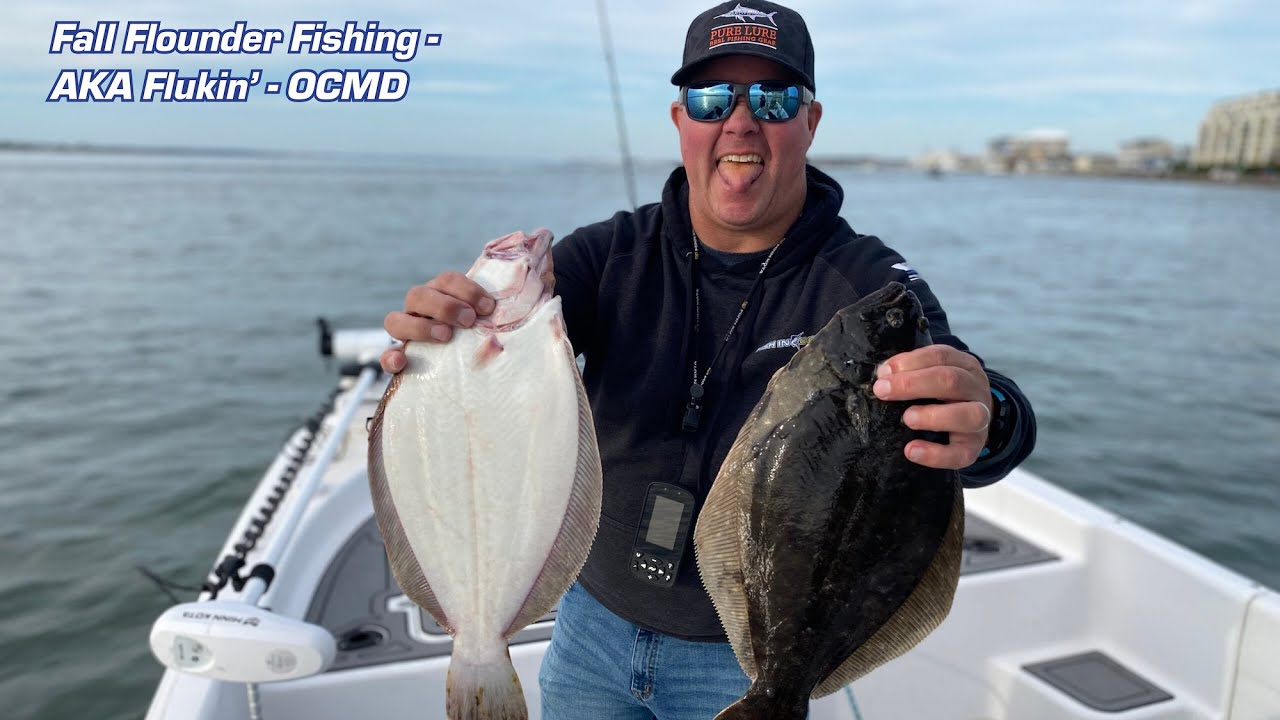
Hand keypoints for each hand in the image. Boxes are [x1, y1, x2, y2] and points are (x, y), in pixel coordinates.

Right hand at [380, 272, 495, 373]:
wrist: (467, 370)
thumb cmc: (480, 337)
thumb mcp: (487, 322)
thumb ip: (492, 313)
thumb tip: (513, 303)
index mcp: (441, 294)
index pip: (448, 280)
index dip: (467, 289)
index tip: (488, 306)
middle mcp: (419, 310)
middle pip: (418, 296)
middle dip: (445, 306)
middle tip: (469, 320)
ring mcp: (406, 332)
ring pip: (395, 320)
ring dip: (421, 327)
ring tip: (445, 336)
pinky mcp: (398, 358)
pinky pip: (386, 356)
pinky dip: (391, 358)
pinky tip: (401, 362)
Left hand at [872, 345, 992, 469]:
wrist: (973, 421)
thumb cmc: (944, 394)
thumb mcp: (932, 374)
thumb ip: (911, 370)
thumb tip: (884, 374)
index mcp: (965, 366)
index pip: (941, 356)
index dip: (911, 362)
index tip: (883, 372)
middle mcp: (976, 390)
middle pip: (952, 381)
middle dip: (913, 384)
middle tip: (883, 391)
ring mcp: (981, 420)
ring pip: (969, 416)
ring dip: (933, 416)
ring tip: (907, 419)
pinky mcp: (973, 448)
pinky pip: (960, 454)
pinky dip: (935, 454)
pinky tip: (912, 450)